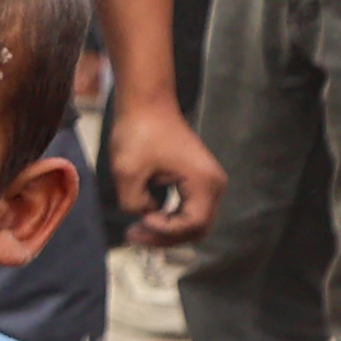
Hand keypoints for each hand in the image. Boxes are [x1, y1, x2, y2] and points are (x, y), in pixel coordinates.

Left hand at [104, 95, 222, 247]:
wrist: (146, 103)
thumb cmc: (138, 132)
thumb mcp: (127, 172)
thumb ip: (134, 203)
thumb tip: (145, 214)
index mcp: (204, 182)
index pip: (193, 224)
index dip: (165, 231)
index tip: (139, 221)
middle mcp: (213, 184)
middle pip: (197, 228)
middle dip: (166, 238)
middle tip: (133, 236)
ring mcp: (207, 182)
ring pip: (194, 221)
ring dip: (167, 231)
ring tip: (135, 231)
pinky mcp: (196, 179)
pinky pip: (188, 209)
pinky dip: (170, 219)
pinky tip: (145, 218)